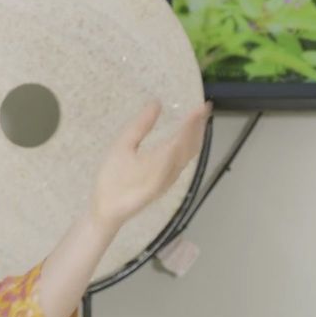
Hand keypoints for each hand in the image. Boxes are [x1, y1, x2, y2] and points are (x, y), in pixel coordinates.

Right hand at [88, 100, 210, 227]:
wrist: (110, 212)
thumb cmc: (112, 179)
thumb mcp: (121, 148)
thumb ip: (140, 126)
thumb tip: (156, 104)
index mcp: (162, 160)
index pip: (184, 136)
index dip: (194, 120)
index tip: (202, 105)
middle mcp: (172, 170)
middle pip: (192, 146)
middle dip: (200, 126)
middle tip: (205, 108)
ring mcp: (171, 179)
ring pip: (191, 155)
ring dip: (197, 136)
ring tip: (200, 121)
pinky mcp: (167, 183)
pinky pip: (185, 161)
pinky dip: (190, 147)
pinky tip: (185, 141)